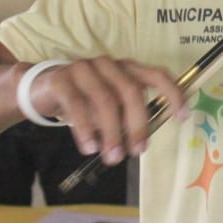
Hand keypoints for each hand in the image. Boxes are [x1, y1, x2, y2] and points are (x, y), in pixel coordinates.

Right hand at [27, 57, 187, 164]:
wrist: (39, 89)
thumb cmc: (84, 100)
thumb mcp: (108, 108)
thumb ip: (124, 118)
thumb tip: (140, 144)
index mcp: (127, 69)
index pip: (157, 75)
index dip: (172, 93)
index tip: (182, 117)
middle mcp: (109, 64)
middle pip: (131, 91)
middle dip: (138, 123)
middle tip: (138, 150)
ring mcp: (85, 68)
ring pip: (105, 99)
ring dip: (112, 132)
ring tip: (112, 158)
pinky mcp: (62, 79)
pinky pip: (76, 105)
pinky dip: (85, 129)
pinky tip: (89, 148)